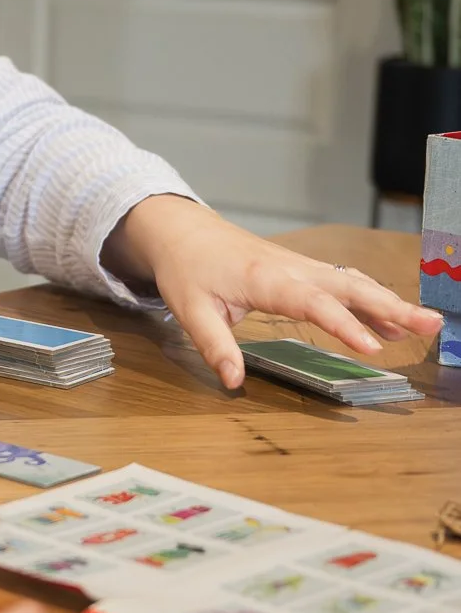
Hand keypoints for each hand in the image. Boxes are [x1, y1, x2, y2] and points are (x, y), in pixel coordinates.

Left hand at [106, 196, 442, 389]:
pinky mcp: (302, 269)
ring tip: (426, 324)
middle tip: (430, 325)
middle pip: (348, 288)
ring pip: (353, 283)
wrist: (183, 230)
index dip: (344, 326)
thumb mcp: (191, 309)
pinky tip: (391, 320)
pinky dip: (371, 298)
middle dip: (390, 307)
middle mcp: (292, 269)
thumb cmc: (187, 269)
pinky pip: (343, 282)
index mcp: (266, 280)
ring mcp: (300, 266)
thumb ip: (215, 346)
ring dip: (389, 302)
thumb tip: (234, 381)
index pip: (313, 304)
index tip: (373, 348)